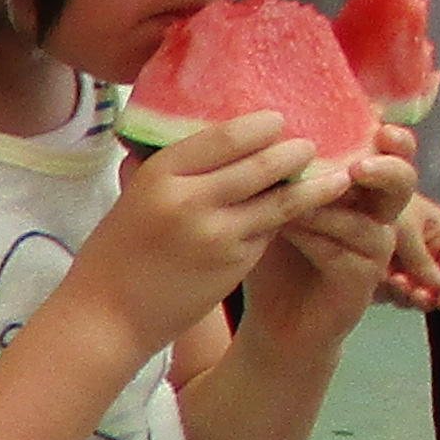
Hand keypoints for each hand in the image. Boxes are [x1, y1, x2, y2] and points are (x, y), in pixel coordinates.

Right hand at [76, 113, 338, 355]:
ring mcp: (217, 233)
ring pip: (281, 198)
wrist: (107, 319)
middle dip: (294, 151)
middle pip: (262, 162)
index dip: (261, 126)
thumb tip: (208, 136)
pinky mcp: (235, 263)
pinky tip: (306, 212)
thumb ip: (169, 169)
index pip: (227, 136)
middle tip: (309, 146)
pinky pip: (271, 231)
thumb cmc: (116, 256)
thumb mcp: (133, 198)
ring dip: (311, 185)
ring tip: (332, 176)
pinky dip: (289, 219)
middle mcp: (191, 199)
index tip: (277, 121)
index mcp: (161, 174)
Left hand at [259, 138, 420, 319]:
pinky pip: (346, 253)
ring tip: (293, 199)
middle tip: (360, 164)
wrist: (274, 318)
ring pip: (366, 221)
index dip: (392, 139)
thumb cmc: (275, 257)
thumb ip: (281, 176)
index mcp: (362, 191)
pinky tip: (287, 228)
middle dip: (387, 168)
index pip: (389, 155)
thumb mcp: (274, 208)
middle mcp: (376, 215)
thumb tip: (263, 129)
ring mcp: (375, 249)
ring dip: (329, 207)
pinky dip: (317, 238)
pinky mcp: (364, 280)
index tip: (379, 120)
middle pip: (402, 182)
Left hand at [382, 191, 439, 312]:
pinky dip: (389, 292)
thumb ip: (422, 259)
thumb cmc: (378, 202)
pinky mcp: (385, 273)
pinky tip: (380, 281)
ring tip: (394, 281)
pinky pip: (394, 293)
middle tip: (414, 293)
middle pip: (438, 286)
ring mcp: (406, 264)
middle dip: (428, 293)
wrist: (343, 201)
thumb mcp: (406, 228)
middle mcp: (427, 252)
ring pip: (416, 293)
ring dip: (407, 294)